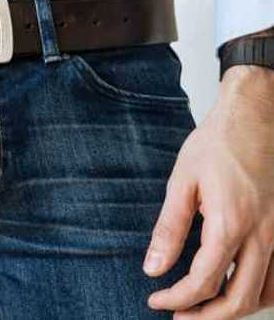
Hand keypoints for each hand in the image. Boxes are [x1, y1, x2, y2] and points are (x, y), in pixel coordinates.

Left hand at [146, 66, 273, 317]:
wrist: (257, 116)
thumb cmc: (218, 144)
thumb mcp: (182, 182)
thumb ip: (169, 229)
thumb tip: (153, 268)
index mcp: (231, 224)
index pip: (203, 282)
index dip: (177, 299)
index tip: (156, 300)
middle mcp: (264, 236)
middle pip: (239, 299)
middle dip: (206, 317)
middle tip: (178, 317)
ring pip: (266, 294)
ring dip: (235, 309)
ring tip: (204, 309)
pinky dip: (260, 293)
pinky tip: (237, 289)